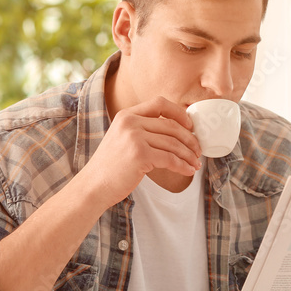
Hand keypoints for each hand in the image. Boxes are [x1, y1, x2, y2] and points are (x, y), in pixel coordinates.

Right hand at [76, 96, 201, 208]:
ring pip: (173, 143)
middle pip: (171, 125)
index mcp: (127, 115)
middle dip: (190, 139)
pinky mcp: (140, 155)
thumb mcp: (122, 138)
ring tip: (196, 163)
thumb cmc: (111, 167)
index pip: (159, 103)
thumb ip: (142, 130)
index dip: (179, 113)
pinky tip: (189, 170)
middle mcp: (130, 122)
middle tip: (198, 150)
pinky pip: (170, 159)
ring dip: (189, 155)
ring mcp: (134, 138)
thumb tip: (176, 130)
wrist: (93, 186)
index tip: (190, 125)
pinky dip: (183, 166)